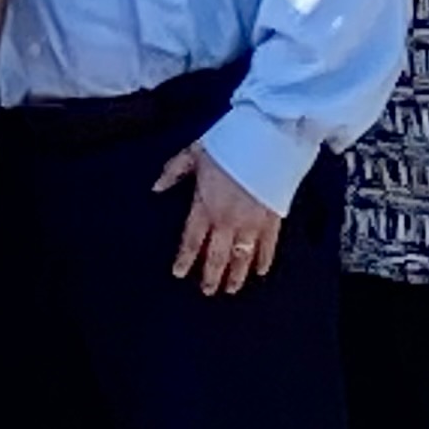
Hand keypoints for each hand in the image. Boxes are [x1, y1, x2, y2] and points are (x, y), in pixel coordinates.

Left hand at [157, 140, 285, 296]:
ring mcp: (252, 222)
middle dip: (210, 275)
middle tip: (207, 291)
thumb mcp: (194, 153)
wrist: (268, 138)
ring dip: (235, 275)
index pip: (192, 241)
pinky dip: (264, 260)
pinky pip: (268, 246)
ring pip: (242, 257)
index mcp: (206, 206)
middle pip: (217, 256)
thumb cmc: (230, 143)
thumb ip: (173, 172)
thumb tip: (156, 187)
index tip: (179, 273)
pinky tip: (260, 271)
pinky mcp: (273, 218)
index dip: (185, 259)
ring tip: (231, 289)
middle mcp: (227, 220)